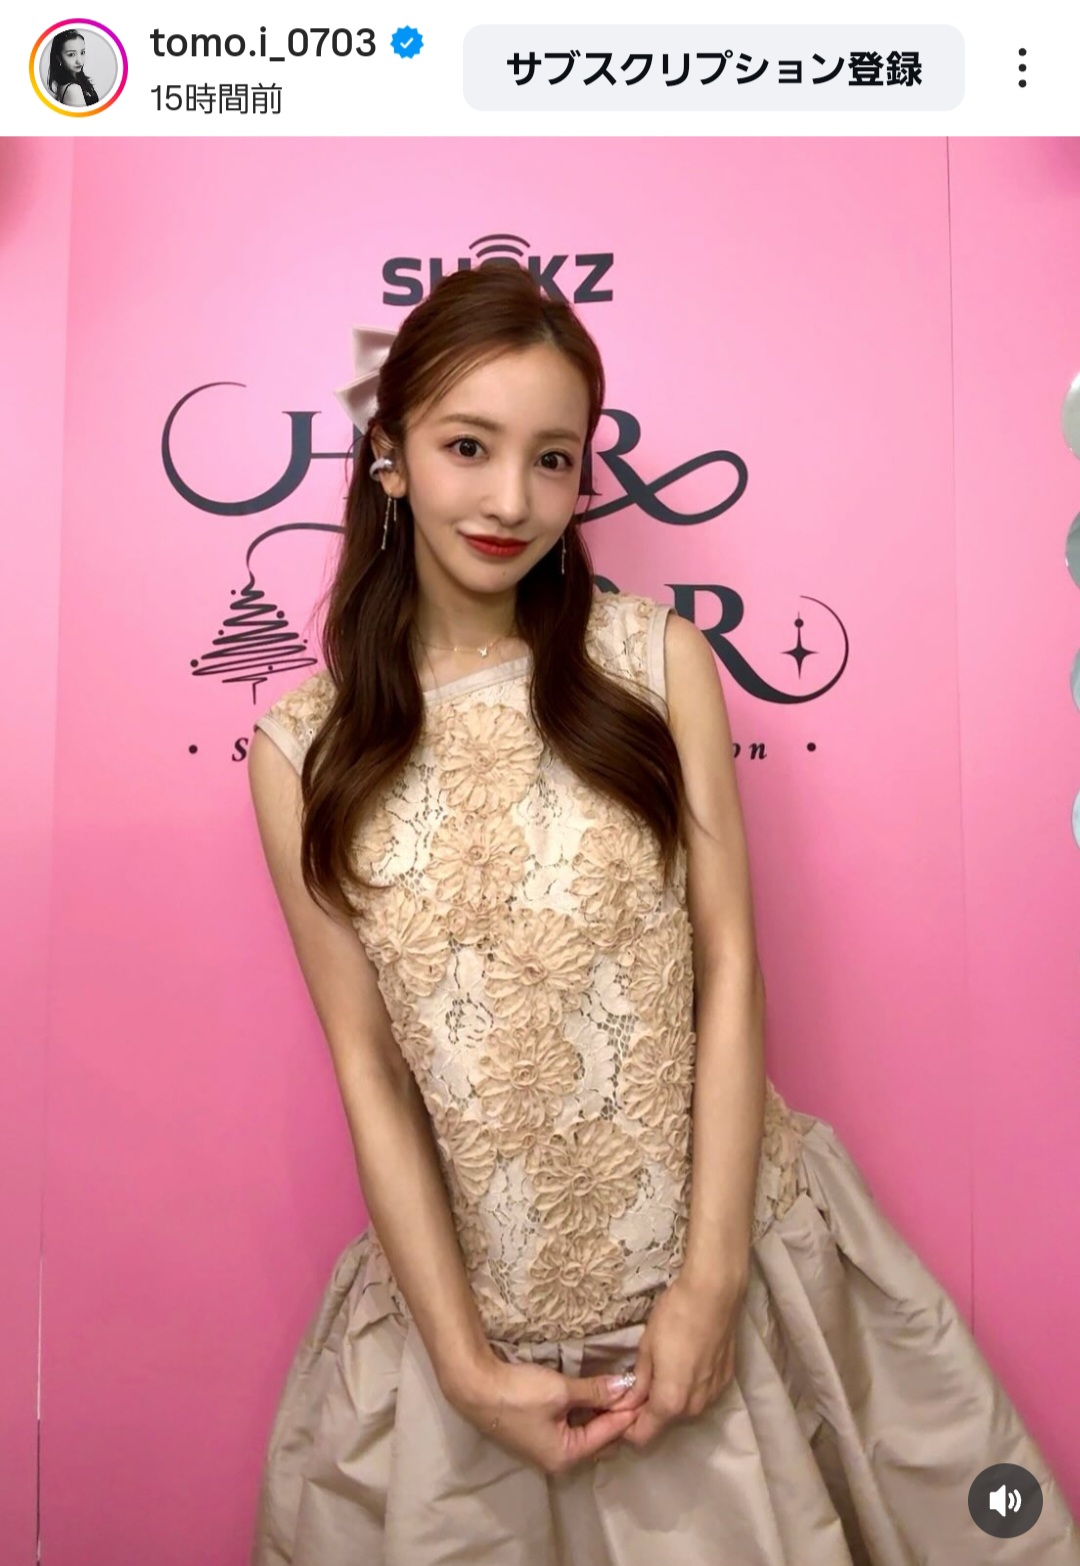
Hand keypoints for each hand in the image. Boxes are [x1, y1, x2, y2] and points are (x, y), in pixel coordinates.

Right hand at [444, 1353, 649, 1475]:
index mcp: (566, 1456)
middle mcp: (558, 1459)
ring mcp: (547, 1447)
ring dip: (600, 1411)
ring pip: (585, 1431)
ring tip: (617, 1388)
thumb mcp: (560, 1391)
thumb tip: (625, 1387)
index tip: (643, 1392)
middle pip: (598, 1438)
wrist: (475, 1388)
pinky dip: (584, 1410)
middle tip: (632, 1390)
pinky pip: (571, 1425)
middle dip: (615, 1415)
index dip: (626, 1412)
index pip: (607, 1434)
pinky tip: (593, 1392)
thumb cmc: (519, 1394)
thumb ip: (595, 1391)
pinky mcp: (538, 1433)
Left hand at [617, 1269, 746, 1449]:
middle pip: (665, 1421)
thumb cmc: (674, 1316)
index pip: (642, 1435)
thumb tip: (628, 1401)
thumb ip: (638, 1381)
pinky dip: (690, 1385)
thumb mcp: (646, 1347)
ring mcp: (714, 1395)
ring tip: (664, 1367)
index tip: (619, 1406)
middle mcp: (694, 1407)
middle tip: (638, 1381)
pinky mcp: (726, 1380)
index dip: (626, 1426)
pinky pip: (701, 1393)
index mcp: (670, 1402)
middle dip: (648, 1408)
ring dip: (671, 1397)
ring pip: (684, 1408)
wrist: (715, 1293)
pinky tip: (686, 1360)